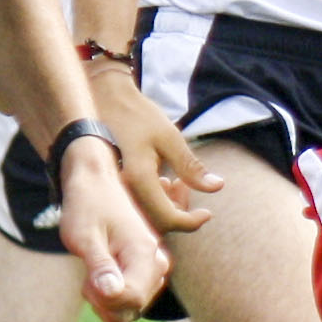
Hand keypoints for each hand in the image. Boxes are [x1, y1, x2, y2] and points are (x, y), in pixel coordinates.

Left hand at [52, 140, 170, 321]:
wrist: (96, 184)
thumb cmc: (87, 207)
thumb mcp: (85, 236)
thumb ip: (100, 265)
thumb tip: (112, 293)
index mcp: (144, 253)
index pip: (132, 299)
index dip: (104, 299)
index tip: (86, 282)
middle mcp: (156, 263)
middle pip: (133, 309)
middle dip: (104, 301)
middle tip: (88, 275)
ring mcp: (153, 269)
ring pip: (131, 309)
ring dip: (106, 299)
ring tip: (93, 271)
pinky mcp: (145, 273)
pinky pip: (130, 302)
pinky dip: (110, 297)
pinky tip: (99, 275)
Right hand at [92, 63, 222, 235]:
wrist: (104, 99)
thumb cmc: (137, 114)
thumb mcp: (170, 137)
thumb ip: (191, 166)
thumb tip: (217, 187)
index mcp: (137, 179)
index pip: (167, 218)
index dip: (191, 222)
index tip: (207, 213)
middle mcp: (121, 190)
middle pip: (156, 223)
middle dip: (179, 211)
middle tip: (186, 185)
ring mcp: (114, 190)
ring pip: (145, 217)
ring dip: (167, 205)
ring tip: (177, 180)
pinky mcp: (112, 187)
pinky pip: (135, 206)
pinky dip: (155, 199)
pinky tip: (161, 179)